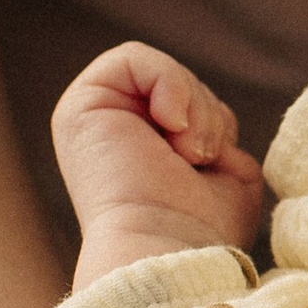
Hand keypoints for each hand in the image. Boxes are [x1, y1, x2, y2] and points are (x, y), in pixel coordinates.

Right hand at [52, 42, 264, 290]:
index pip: (193, 106)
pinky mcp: (79, 106)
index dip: (214, 123)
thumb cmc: (202, 230)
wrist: (170, 250)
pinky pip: (134, 57)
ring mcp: (92, 119)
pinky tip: (173, 128)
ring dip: (194, 108)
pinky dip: (170, 85)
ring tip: (187, 154)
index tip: (209, 162)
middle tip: (198, 159)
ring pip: (163, 72)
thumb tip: (198, 119)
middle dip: (206, 115)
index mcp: (141, 152)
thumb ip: (214, 136)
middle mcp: (112, 134)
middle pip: (180, 86)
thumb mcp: (228, 172)